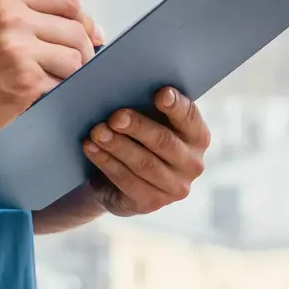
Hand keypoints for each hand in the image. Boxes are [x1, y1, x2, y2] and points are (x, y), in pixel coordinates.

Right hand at [0, 0, 104, 145]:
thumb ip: (33, 19)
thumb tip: (89, 29)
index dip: (83, 19)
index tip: (86, 34)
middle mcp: (13, 19)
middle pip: (76, 30)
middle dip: (82, 51)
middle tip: (71, 65)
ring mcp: (20, 50)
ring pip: (75, 59)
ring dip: (71, 74)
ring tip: (50, 80)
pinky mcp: (26, 81)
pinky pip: (63, 83)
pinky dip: (58, 91)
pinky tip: (38, 93)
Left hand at [80, 87, 209, 215]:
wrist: (121, 179)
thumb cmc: (137, 138)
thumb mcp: (148, 120)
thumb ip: (146, 105)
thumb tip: (124, 86)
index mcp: (198, 136)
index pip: (190, 118)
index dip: (176, 106)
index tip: (160, 93)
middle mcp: (193, 164)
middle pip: (164, 141)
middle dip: (137, 127)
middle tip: (115, 117)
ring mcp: (175, 187)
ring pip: (144, 163)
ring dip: (117, 146)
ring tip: (97, 131)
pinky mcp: (152, 203)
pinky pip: (127, 181)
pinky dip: (106, 162)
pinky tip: (91, 148)